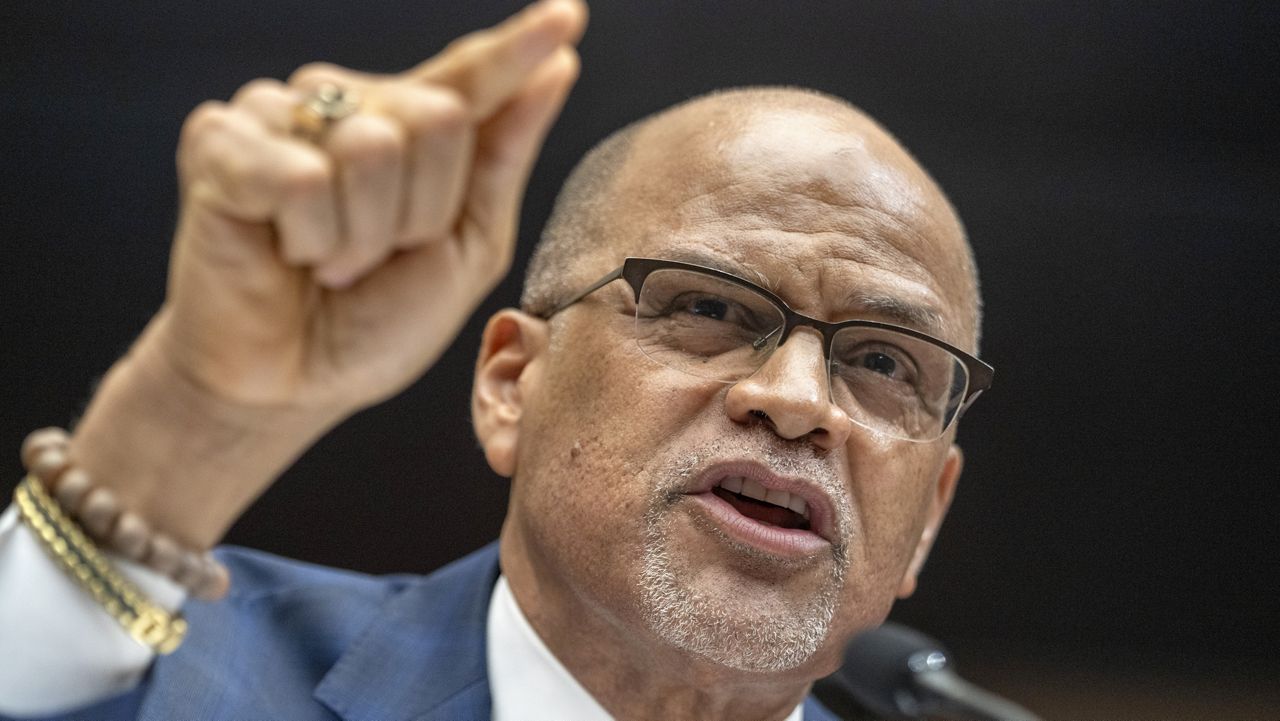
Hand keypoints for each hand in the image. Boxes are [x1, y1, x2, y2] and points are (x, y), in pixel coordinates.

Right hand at [65, 0, 586, 547]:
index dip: (517, 48)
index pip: (469, 78)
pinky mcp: (219, 143)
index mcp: (407, 129)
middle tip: (374, 257)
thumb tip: (558, 67)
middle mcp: (344, 107)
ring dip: (363, 235)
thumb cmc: (374, 323)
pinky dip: (309, 237)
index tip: (569, 16)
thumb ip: (502, 157)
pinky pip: (301, 176)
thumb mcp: (466, 248)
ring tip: (328, 260)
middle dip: (421, 214)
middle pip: (437, 118)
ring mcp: (278, 117)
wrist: (294, 385)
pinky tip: (284, 252)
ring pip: (373, 146)